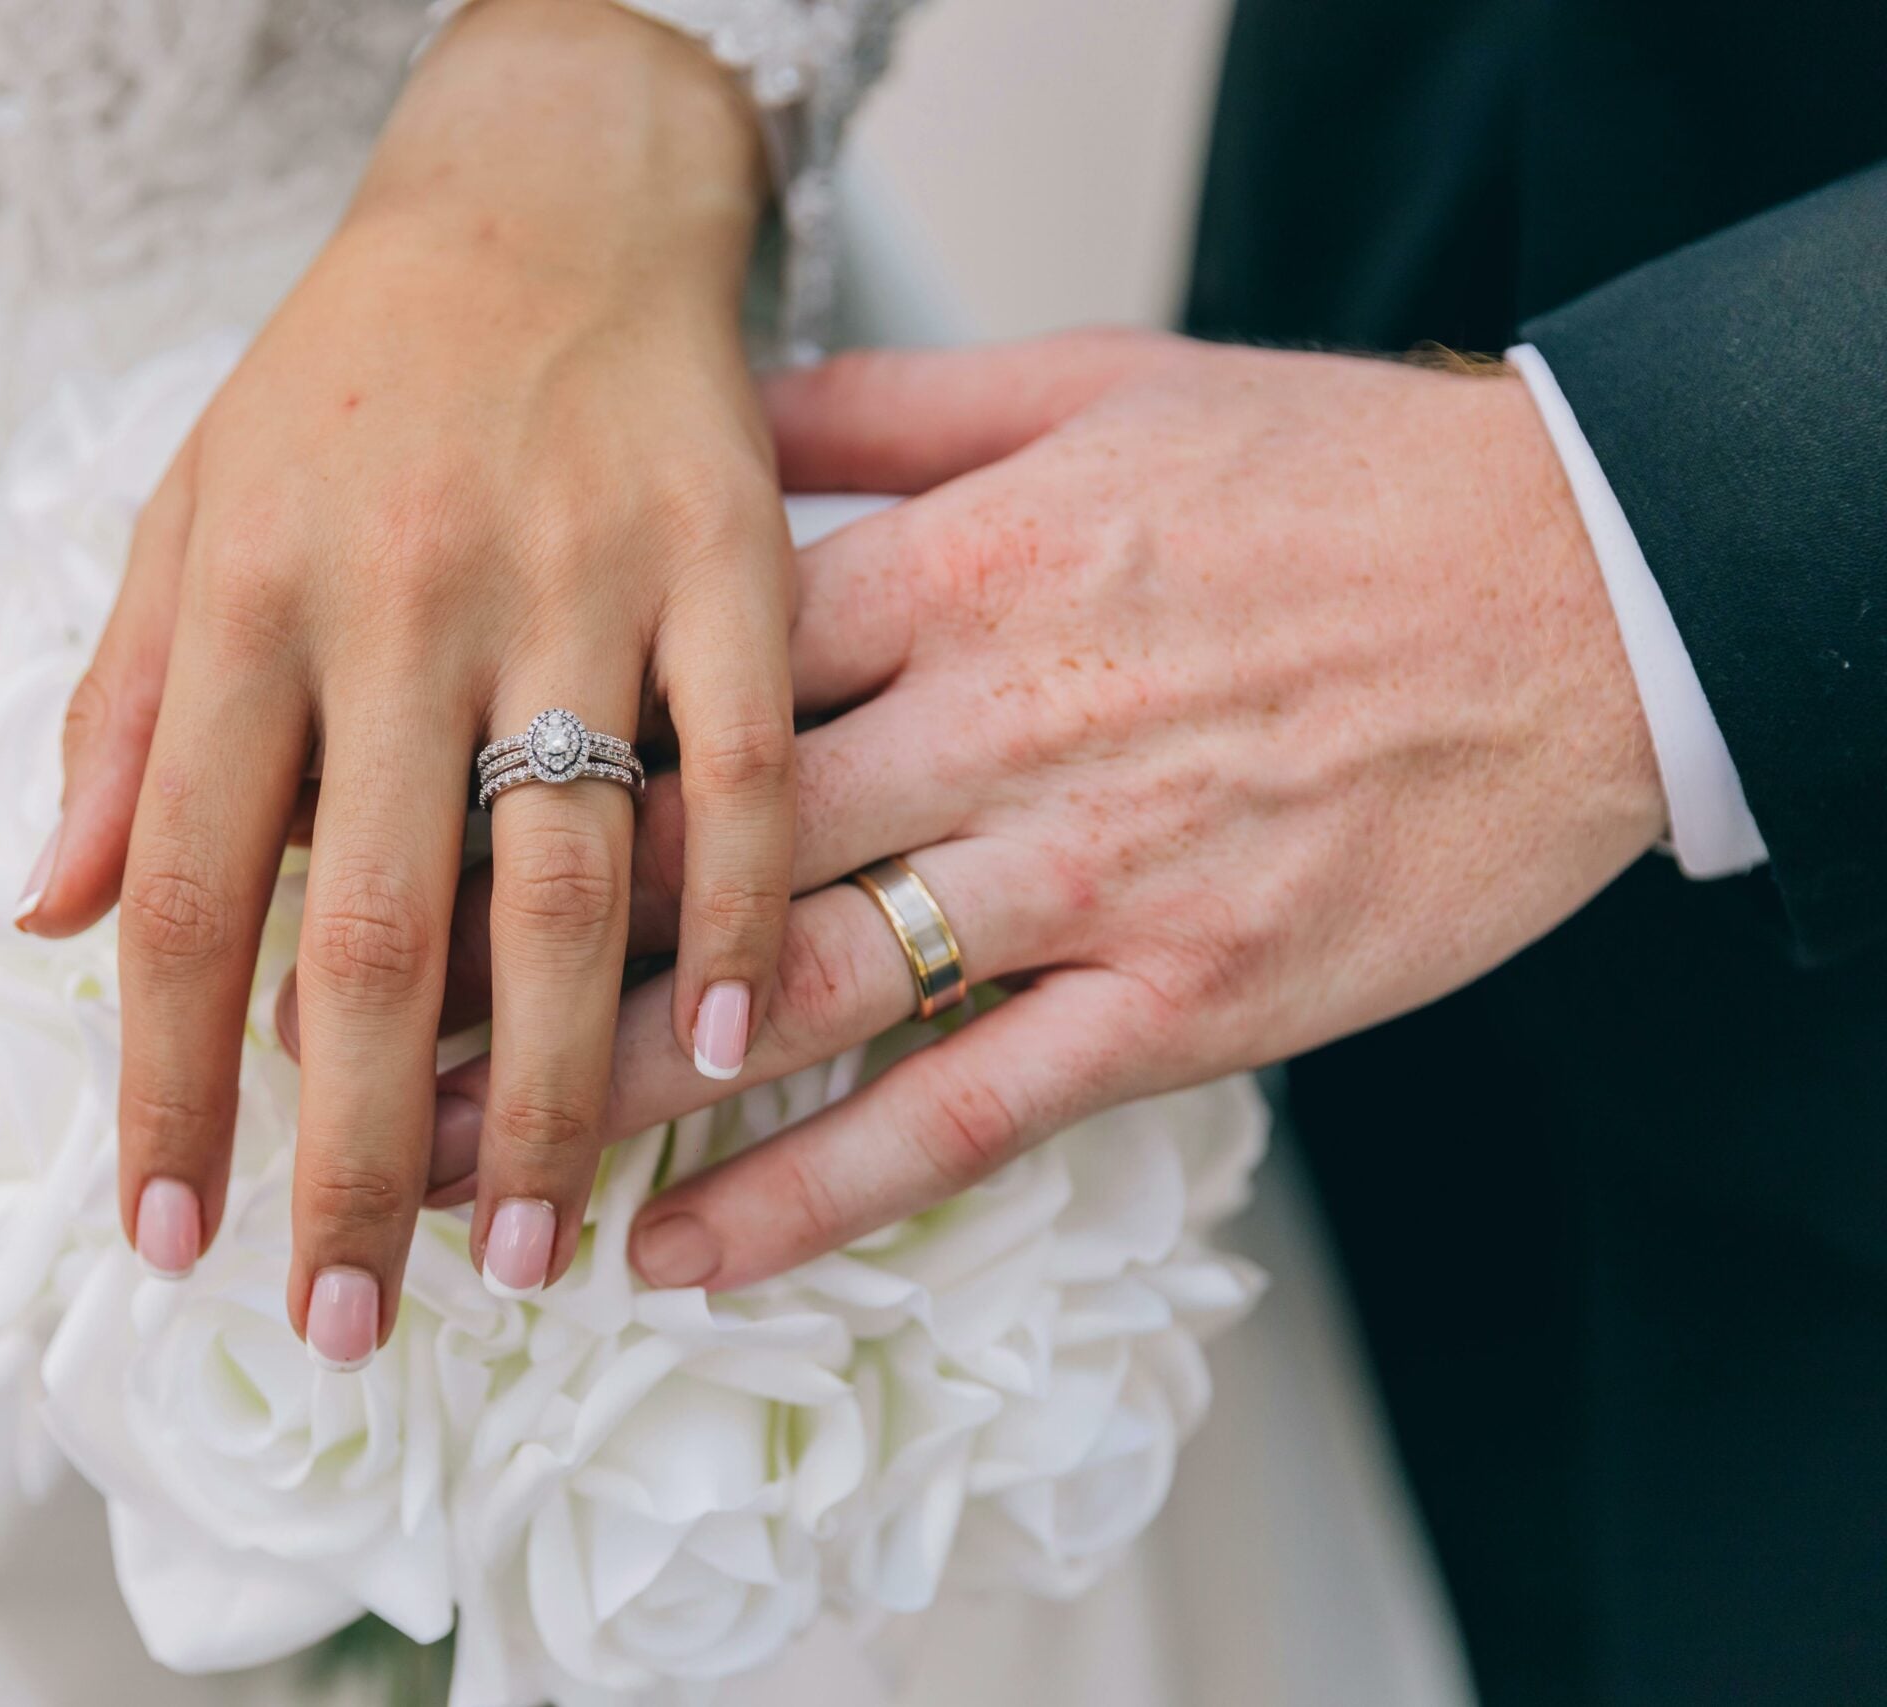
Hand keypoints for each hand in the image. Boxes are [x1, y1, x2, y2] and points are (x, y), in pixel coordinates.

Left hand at [13, 0, 797, 1364]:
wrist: (543, 193)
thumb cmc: (346, 377)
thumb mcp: (183, 514)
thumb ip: (117, 716)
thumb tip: (37, 915)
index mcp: (241, 598)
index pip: (183, 888)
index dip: (166, 1084)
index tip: (170, 1241)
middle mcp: (397, 599)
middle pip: (364, 931)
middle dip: (349, 1152)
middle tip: (345, 1318)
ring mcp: (574, 578)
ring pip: (555, 881)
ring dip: (547, 1094)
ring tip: (527, 1258)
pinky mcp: (725, 553)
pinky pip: (742, 761)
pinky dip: (737, 911)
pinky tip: (731, 1049)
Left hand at [386, 330, 1667, 1286]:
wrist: (1580, 587)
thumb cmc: (1327, 480)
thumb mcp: (1095, 389)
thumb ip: (887, 425)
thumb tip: (712, 420)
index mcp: (953, 572)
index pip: (678, 684)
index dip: (517, 766)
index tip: (386, 832)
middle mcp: (994, 725)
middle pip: (695, 855)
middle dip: (507, 956)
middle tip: (346, 1043)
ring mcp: (1088, 874)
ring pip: (800, 995)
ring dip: (610, 1091)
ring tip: (456, 1174)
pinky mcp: (1185, 1001)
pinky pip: (966, 1115)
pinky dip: (815, 1192)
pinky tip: (681, 1255)